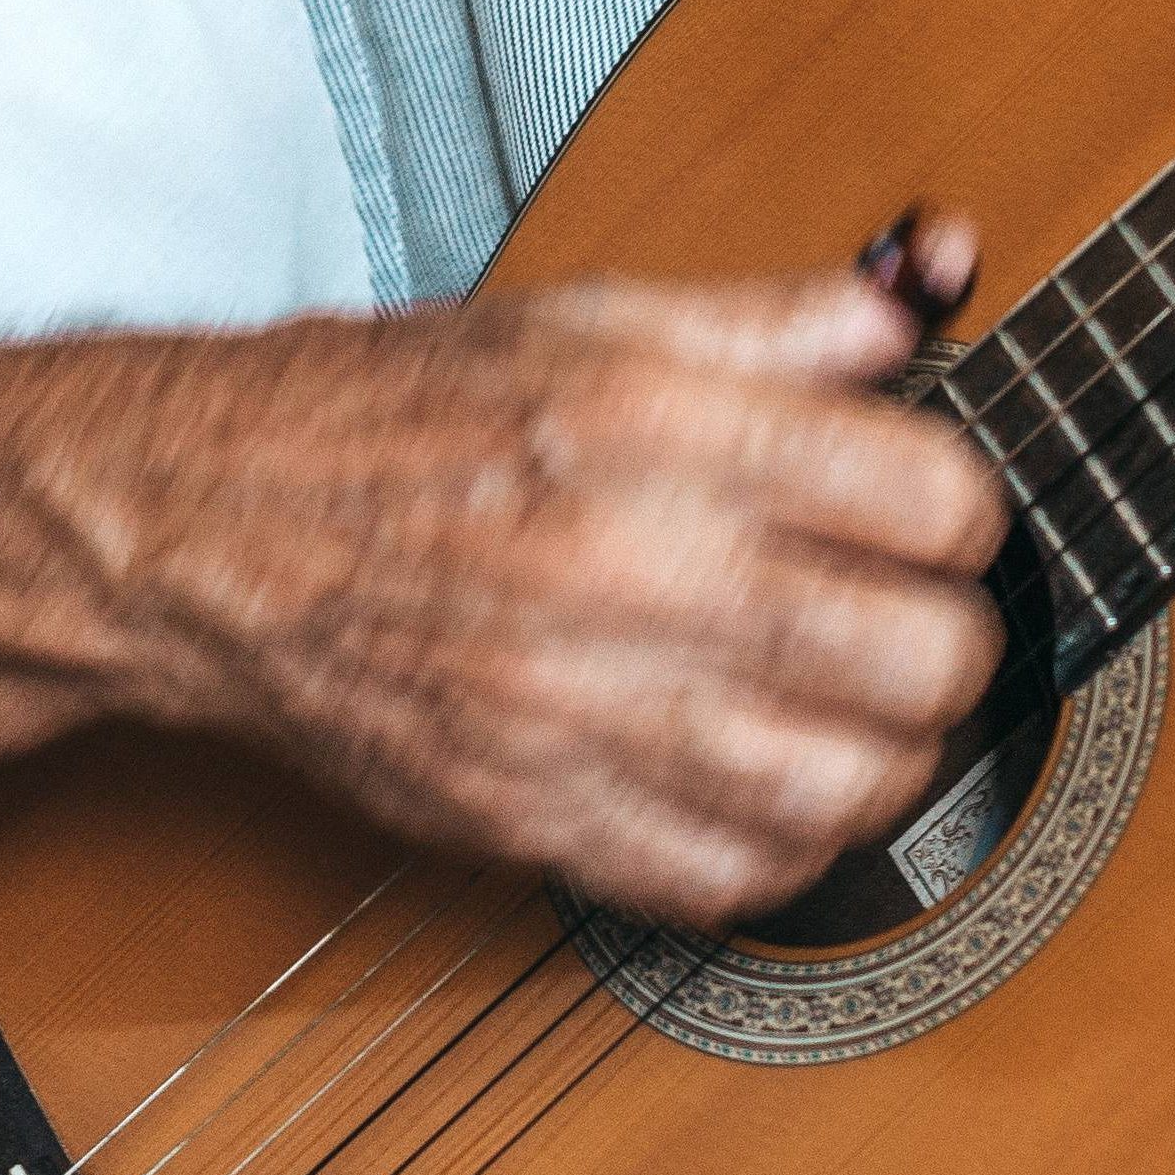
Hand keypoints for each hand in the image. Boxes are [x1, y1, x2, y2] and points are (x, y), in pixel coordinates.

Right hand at [26, 250, 1008, 929]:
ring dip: (890, 764)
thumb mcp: (591, 315)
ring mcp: (580, 708)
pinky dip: (783, 853)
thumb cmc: (395, 415)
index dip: (965, 512)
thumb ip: (776, 318)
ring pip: (843, 792)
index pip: (932, 499)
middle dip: (955, 646)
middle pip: (917, 660)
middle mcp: (629, 568)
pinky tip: (772, 791)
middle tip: (926, 625)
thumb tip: (924, 293)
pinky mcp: (529, 814)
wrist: (209, 527)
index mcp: (658, 423)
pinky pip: (725, 881)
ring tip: (866, 720)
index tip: (938, 517)